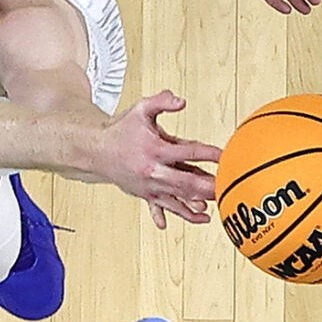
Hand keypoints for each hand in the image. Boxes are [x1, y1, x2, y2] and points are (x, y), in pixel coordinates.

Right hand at [84, 91, 220, 226]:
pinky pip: (162, 208)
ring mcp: (149, 185)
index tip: (224, 155)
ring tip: (213, 211)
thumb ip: (162, 102)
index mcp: (155, 149)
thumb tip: (181, 101)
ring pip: (176, 199)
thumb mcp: (140, 109)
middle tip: (225, 189)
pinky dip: (175, 215)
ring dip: (195, 206)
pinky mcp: (146, 194)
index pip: (188, 151)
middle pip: (185, 181)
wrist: (96, 151)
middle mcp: (153, 170)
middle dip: (206, 187)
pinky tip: (192, 220)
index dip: (208, 153)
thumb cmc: (120, 130)